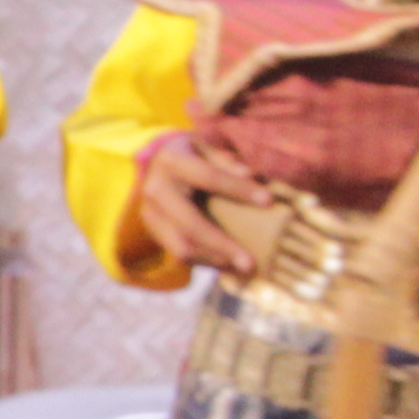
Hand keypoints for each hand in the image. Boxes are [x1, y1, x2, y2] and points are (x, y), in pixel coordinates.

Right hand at [133, 129, 278, 280]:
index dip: (238, 189)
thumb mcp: (208, 148)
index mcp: (172, 161)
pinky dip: (207, 262)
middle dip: (221, 245)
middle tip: (250, 263)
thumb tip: (253, 176)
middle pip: (189, 224)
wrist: (155, 165)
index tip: (268, 201)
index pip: (207, 177)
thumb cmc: (192, 155)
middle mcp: (155, 189)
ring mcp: (150, 214)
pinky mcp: (153, 232)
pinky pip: (179, 254)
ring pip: (181, 247)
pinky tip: (229, 265)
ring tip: (243, 269)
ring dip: (214, 260)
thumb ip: (227, 161)